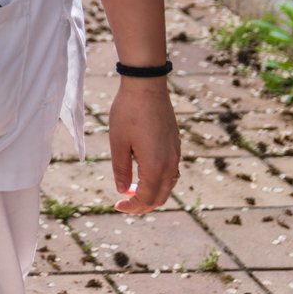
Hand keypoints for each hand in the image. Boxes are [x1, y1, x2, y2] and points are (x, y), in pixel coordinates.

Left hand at [107, 77, 178, 213]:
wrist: (147, 87)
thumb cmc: (128, 113)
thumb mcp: (118, 143)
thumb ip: (122, 169)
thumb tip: (123, 191)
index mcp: (156, 166)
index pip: (147, 198)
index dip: (132, 207)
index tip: (117, 206)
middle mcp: (170, 163)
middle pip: (161, 196)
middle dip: (143, 204)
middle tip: (124, 203)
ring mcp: (175, 154)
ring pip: (168, 185)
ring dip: (152, 193)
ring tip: (132, 190)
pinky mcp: (175, 144)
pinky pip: (171, 172)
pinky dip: (159, 181)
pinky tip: (144, 174)